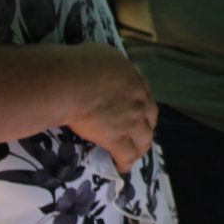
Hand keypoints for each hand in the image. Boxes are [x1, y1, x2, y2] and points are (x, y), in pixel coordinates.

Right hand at [66, 46, 158, 173]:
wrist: (73, 83)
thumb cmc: (81, 64)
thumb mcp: (102, 55)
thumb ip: (109, 66)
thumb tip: (103, 69)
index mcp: (134, 80)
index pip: (145, 93)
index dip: (142, 103)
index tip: (138, 109)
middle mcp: (138, 100)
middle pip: (150, 117)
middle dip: (146, 125)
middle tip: (139, 132)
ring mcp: (131, 121)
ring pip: (144, 139)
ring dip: (141, 147)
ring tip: (134, 153)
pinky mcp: (118, 139)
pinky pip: (127, 155)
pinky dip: (125, 163)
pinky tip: (121, 168)